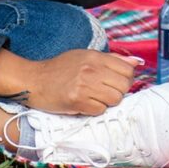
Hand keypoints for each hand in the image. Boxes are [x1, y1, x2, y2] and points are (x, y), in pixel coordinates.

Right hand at [0, 49, 137, 115]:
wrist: (33, 81)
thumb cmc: (58, 70)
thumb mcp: (83, 57)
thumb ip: (110, 60)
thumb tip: (135, 63)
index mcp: (94, 56)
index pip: (127, 70)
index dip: (125, 79)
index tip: (115, 83)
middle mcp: (91, 69)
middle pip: (124, 86)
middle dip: (117, 92)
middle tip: (104, 92)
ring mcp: (84, 85)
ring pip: (115, 100)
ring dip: (106, 102)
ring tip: (93, 98)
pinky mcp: (77, 101)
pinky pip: (100, 110)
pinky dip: (94, 110)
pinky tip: (84, 104)